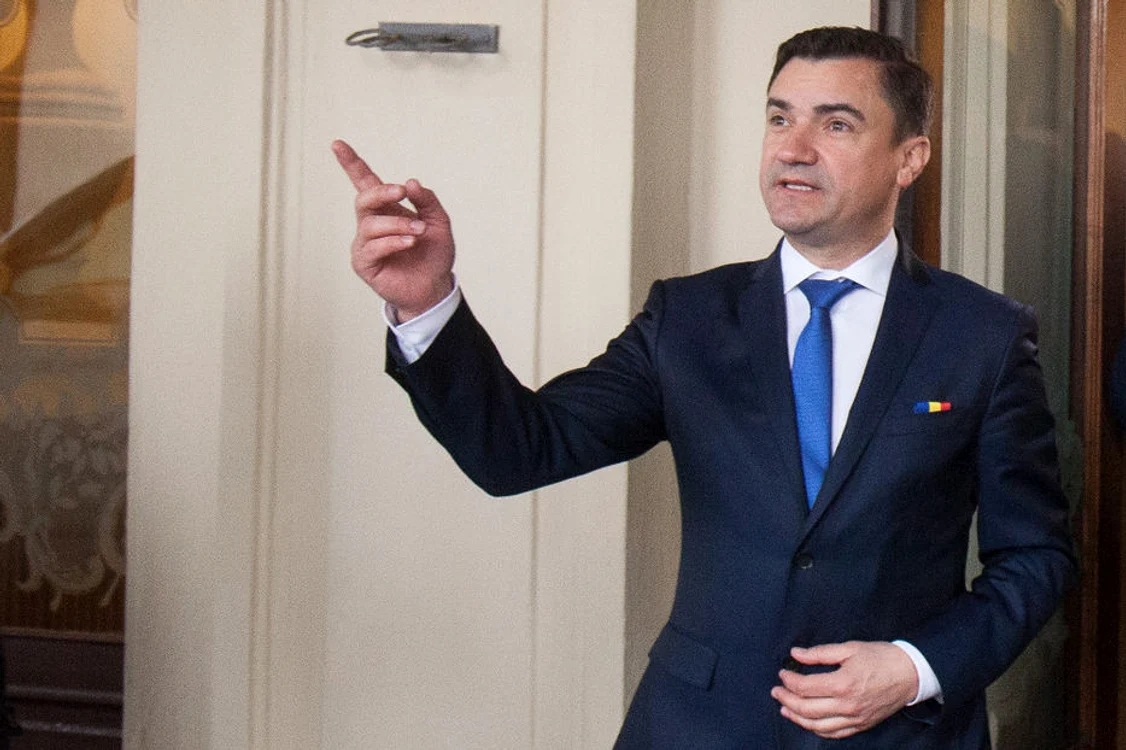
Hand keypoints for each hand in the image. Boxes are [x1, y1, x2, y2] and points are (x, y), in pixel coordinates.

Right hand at [332, 139, 455, 320]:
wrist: (435, 286)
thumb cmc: (434, 254)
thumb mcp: (439, 221)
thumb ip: (427, 200)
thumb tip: (410, 182)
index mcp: (387, 208)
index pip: (365, 181)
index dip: (351, 163)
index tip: (337, 144)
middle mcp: (372, 223)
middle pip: (364, 198)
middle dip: (382, 192)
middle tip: (402, 192)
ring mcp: (365, 243)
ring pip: (371, 224)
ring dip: (398, 223)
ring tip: (419, 231)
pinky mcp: (364, 263)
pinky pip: (373, 247)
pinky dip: (393, 241)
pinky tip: (409, 242)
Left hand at [770, 641, 918, 739]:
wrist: (910, 674)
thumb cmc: (881, 657)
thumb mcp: (849, 648)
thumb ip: (820, 653)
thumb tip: (796, 653)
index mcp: (843, 683)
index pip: (805, 687)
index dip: (789, 680)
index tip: (782, 673)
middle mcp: (847, 705)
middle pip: (806, 709)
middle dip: (786, 700)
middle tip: (776, 691)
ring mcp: (855, 718)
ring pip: (817, 725)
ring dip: (797, 718)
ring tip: (784, 708)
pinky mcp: (861, 725)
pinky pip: (834, 733)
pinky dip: (817, 729)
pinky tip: (808, 722)